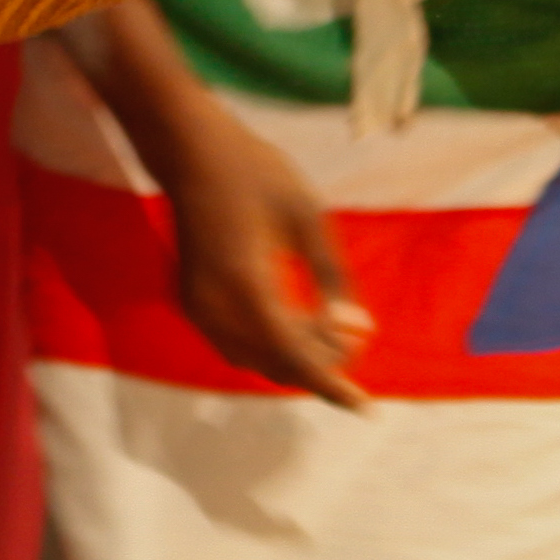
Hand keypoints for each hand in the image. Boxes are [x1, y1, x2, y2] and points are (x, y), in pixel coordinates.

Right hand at [153, 109, 370, 404]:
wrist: (192, 152)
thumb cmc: (257, 174)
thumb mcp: (309, 218)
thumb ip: (332, 278)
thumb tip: (358, 330)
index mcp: (246, 286)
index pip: (296, 355)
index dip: (334, 384)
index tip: (367, 406)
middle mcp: (215, 307)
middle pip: (276, 364)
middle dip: (321, 366)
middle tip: (359, 341)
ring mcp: (198, 308)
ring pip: (255, 360)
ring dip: (296, 358)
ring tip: (334, 331)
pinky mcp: (192, 302)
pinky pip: (237, 344)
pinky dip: (272, 346)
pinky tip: (300, 323)